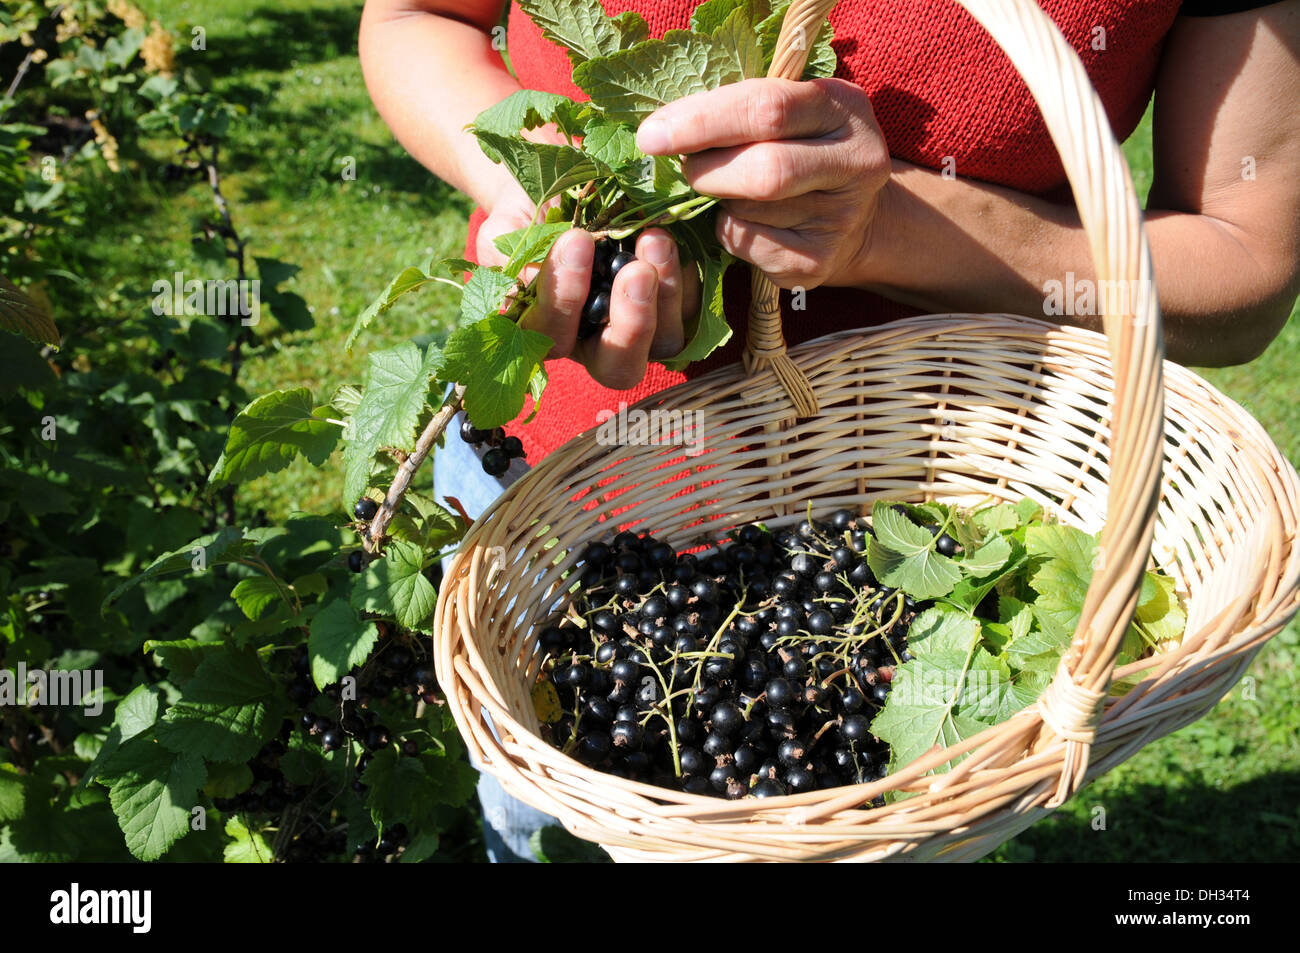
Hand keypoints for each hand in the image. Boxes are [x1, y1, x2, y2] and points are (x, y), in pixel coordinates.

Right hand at [518, 226, 699, 390]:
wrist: (568, 188)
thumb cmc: (532, 214)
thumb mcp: (507, 226)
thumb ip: (506, 254)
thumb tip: (530, 273)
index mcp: (549, 332)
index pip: (553, 338)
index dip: (563, 299)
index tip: (575, 241)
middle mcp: (596, 343)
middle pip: (619, 368)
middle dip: (631, 325)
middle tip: (637, 273)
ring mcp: (641, 331)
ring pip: (665, 342)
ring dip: (666, 294)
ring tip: (655, 238)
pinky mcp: (677, 309)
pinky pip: (693, 310)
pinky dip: (686, 276)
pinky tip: (669, 237)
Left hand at [636, 77, 890, 289]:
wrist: (856, 219)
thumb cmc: (801, 149)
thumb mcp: (788, 113)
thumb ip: (741, 109)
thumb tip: (661, 130)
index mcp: (843, 107)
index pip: (767, 108)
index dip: (703, 121)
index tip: (652, 135)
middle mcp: (856, 162)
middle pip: (765, 170)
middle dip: (708, 169)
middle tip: (684, 168)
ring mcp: (842, 217)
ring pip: (749, 209)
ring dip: (719, 199)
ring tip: (728, 189)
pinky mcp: (817, 261)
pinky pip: (746, 243)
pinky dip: (728, 229)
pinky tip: (743, 218)